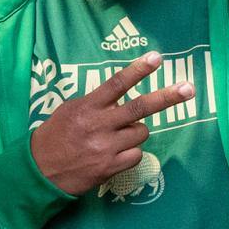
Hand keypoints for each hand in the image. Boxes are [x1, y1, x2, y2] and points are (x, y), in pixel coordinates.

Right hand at [31, 52, 193, 194]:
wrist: (41, 170)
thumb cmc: (56, 135)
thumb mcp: (71, 109)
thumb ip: (97, 102)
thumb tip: (122, 96)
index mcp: (87, 106)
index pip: (117, 83)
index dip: (138, 70)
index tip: (157, 58)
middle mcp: (99, 125)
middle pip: (140, 107)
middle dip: (167, 97)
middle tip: (188, 88)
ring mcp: (106, 147)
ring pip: (142, 132)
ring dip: (136, 131)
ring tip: (117, 135)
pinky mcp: (110, 167)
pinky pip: (137, 154)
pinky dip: (132, 151)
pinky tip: (116, 153)